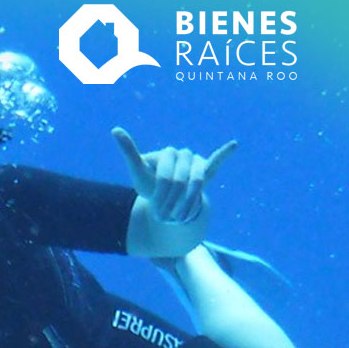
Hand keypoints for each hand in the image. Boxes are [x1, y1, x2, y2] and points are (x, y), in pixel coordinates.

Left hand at [112, 126, 236, 223]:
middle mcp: (184, 154)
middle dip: (171, 202)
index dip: (160, 195)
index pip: (166, 175)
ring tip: (178, 218)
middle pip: (180, 181)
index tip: (155, 212)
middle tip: (165, 218)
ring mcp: (197, 162)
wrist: (164, 198)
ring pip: (196, 184)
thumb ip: (129, 151)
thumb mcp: (138, 172)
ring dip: (187, 203)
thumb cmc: (149, 185)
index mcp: (168, 153)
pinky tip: (233, 144)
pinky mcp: (207, 171)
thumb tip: (114, 129)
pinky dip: (224, 153)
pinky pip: (216, 162)